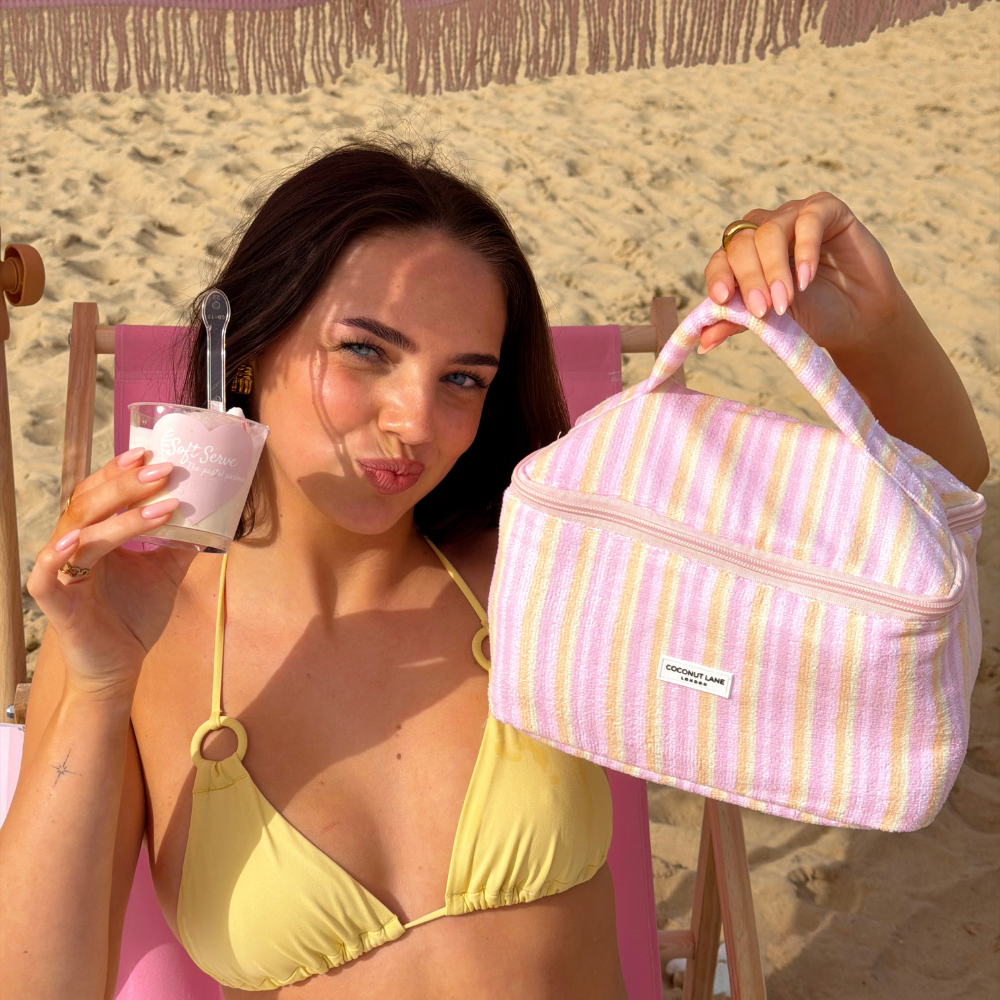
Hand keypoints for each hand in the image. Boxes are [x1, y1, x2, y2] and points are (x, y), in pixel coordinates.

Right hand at [27, 449, 197, 697]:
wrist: (120, 667)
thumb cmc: (134, 616)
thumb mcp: (166, 573)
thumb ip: (181, 543)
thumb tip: (211, 515)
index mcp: (95, 535)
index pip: (100, 492)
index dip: (119, 471)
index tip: (149, 451)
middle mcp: (73, 547)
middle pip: (90, 503)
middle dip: (127, 484)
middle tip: (163, 469)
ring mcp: (61, 572)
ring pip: (80, 532)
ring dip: (120, 516)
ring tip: (160, 504)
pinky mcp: (54, 602)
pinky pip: (45, 574)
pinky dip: (57, 554)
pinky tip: (77, 540)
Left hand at [699, 192, 906, 355]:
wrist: (860, 319)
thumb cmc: (812, 317)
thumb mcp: (770, 323)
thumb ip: (737, 323)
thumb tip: (701, 342)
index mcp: (744, 255)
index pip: (720, 258)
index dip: (719, 276)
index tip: (723, 298)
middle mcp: (765, 231)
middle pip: (741, 242)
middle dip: (749, 278)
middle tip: (763, 309)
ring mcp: (795, 217)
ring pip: (770, 230)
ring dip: (774, 268)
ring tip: (785, 301)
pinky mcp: (828, 210)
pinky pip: (808, 218)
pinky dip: (804, 249)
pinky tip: (806, 278)